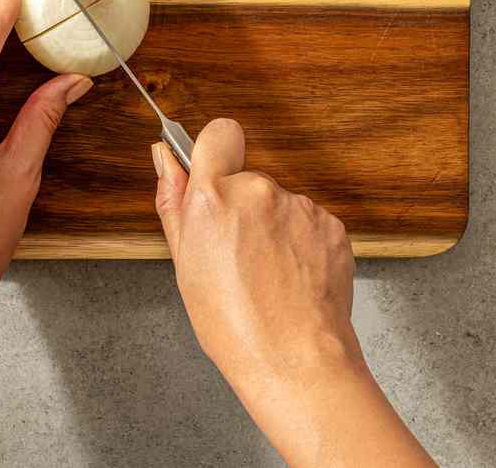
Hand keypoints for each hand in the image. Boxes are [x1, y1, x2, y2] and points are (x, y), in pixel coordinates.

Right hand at [151, 119, 360, 391]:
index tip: (215, 179)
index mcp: (214, 197)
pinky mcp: (331, 224)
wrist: (295, 360)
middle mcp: (259, 191)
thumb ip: (174, 200)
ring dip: (273, 228)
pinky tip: (292, 278)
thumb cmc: (234, 325)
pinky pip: (308, 223)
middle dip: (242, 207)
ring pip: (280, 204)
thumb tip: (164, 156)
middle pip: (248, 178)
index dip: (216, 154)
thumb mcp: (184, 265)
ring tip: (268, 275)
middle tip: (237, 256)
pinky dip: (301, 244)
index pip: (219, 133)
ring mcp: (300, 206)